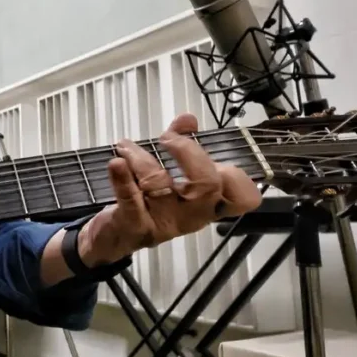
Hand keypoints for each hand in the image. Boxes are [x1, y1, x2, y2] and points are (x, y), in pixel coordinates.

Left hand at [78, 114, 261, 265]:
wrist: (116, 236)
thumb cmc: (150, 203)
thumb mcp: (171, 175)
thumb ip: (183, 143)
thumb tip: (188, 119)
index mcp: (207, 205)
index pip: (240, 198)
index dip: (238, 178)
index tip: (221, 159)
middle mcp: (191, 216)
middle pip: (206, 187)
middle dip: (189, 154)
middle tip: (167, 138)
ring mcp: (163, 222)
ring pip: (161, 187)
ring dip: (142, 159)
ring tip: (125, 146)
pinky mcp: (135, 225)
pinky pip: (131, 200)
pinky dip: (122, 179)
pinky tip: (116, 163)